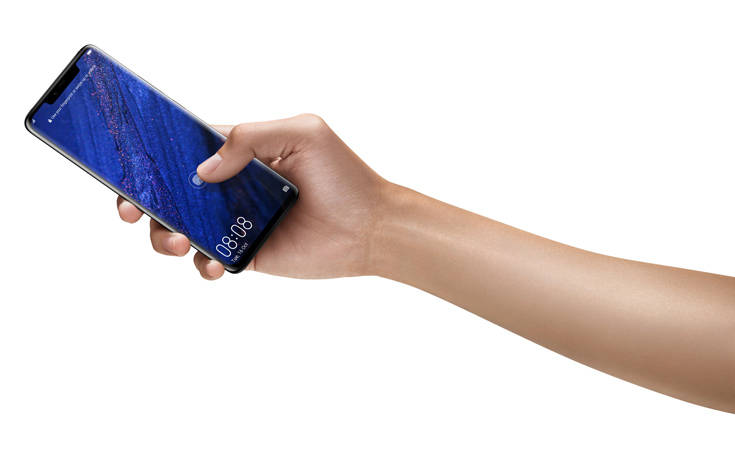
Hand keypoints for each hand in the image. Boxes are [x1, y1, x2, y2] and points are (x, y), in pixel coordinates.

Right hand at [117, 114, 389, 279]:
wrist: (371, 227)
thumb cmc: (343, 175)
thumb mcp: (302, 134)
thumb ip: (249, 138)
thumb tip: (203, 170)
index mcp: (239, 152)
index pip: (183, 148)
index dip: (151, 155)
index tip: (126, 163)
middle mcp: (231, 187)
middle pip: (170, 191)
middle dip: (141, 198)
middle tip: (131, 207)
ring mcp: (236, 223)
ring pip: (179, 228)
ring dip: (163, 234)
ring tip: (177, 239)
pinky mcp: (246, 254)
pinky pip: (208, 261)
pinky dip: (201, 264)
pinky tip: (214, 264)